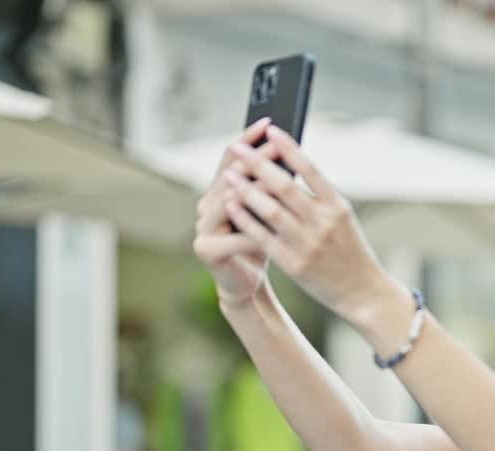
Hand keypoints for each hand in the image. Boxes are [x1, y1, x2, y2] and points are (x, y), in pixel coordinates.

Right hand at [192, 117, 276, 309]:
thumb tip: (292, 153)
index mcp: (220, 190)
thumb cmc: (266, 243)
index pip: (232, 156)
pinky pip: (232, 237)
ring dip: (251, 192)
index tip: (268, 123)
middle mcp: (206, 204)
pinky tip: (272, 224)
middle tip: (275, 147)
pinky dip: (251, 230)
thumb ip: (273, 186)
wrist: (248, 283)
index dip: (248, 139)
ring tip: (273, 182)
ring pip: (227, 203)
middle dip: (254, 161)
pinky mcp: (206, 250)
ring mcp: (202, 226)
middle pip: (230, 175)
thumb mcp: (272, 210)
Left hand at [220, 125, 393, 323]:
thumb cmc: (350, 251)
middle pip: (285, 186)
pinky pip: (263, 237)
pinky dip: (245, 219)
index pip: (310, 169)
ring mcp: (308, 244)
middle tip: (238, 147)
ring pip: (270, 210)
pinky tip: (231, 205)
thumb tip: (289, 168)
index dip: (288, 148)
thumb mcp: (342, 219)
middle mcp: (324, 222)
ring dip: (246, 190)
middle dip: (258, 163)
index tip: (270, 130)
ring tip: (228, 175)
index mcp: (338, 206)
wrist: (363, 292)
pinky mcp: (294, 265)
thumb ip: (319, 196)